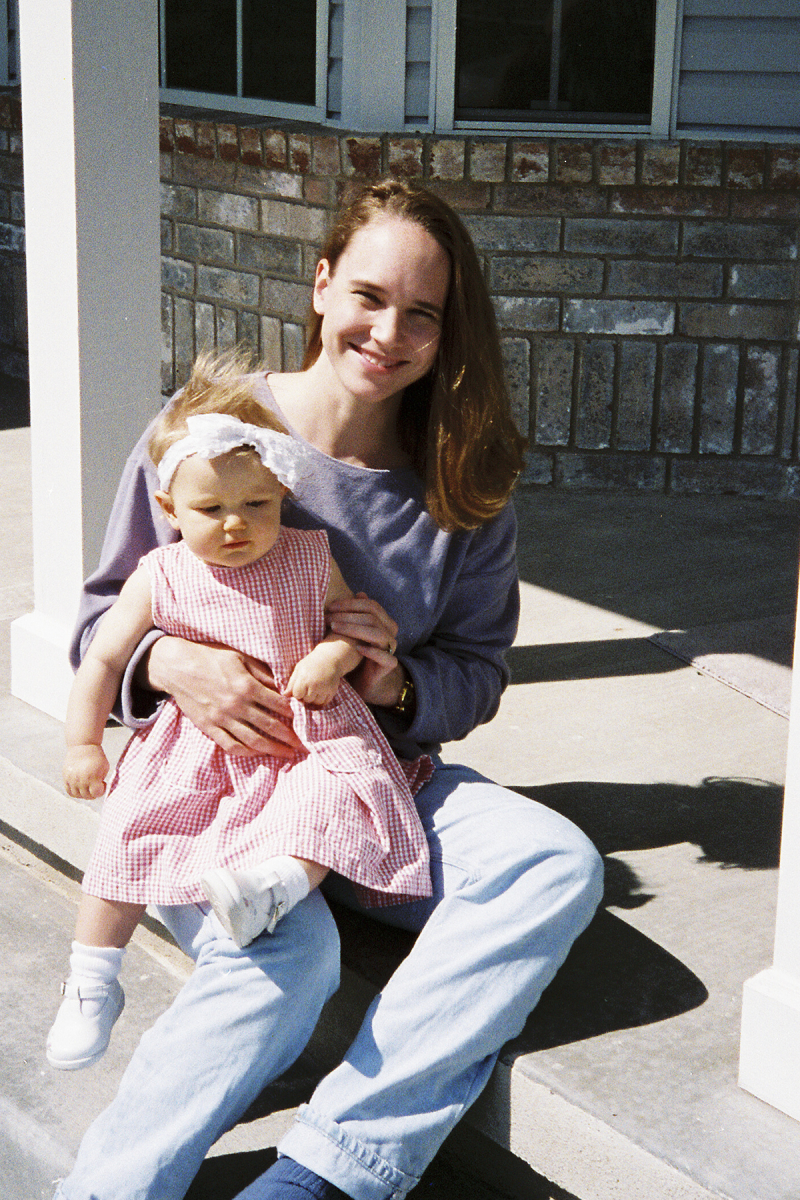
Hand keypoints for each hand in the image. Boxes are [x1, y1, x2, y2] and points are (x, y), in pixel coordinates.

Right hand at [64, 745, 108, 798]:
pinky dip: (75, 792)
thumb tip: (98, 791)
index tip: (103, 783)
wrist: (83, 745)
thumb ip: (102, 780)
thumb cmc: (96, 757)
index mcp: (92, 776)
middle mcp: (81, 779)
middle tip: (95, 784)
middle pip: (87, 796)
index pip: (96, 794)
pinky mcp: (66, 777)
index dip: (101, 791)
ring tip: (88, 785)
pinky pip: (69, 791)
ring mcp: (72, 779)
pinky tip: (81, 786)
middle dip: (93, 793)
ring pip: (77, 795)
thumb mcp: (105, 767)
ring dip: (84, 793)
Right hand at [145, 637, 301, 757]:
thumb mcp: (240, 657)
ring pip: (253, 740)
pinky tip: (259, 753)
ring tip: (287, 754)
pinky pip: (231, 745)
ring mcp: (221, 718)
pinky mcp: (209, 727)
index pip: (278, 704)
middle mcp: (236, 705)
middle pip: (269, 726)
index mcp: (246, 686)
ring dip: (272, 749)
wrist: (177, 666)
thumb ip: (262, 672)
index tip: (305, 720)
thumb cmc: (210, 657)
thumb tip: (284, 684)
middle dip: (289, 737)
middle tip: (304, 745)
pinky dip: (247, 751)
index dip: (294, 714)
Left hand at [286, 656, 339, 706]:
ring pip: (316, 702)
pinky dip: (322, 699)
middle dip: (306, 695)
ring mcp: (324, 689)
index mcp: (304, 679)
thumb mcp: (298, 669)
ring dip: (315, 698)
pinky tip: (322, 691)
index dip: (298, 692)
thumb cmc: (311, 663)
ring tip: (316, 688)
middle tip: (310, 686)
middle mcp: (314, 686)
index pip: (297, 695)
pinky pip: (325, 702)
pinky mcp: (332, 691)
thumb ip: (291, 683)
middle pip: (306, 700)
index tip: (301, 686)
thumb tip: (285, 695)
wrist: (329, 658)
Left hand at [326, 592, 404, 706]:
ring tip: (335, 630)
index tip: (330, 607)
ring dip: (354, 629)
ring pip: (378, 633)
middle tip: (328, 619)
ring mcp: (392, 648)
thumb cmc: (354, 652)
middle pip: (372, 618)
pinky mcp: (390, 664)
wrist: (361, 679)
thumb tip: (359, 592)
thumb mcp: (353, 630)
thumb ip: (356, 613)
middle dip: (347, 616)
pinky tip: (357, 648)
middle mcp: (390, 632)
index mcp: (384, 620)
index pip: (371, 605)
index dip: (350, 604)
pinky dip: (371, 651)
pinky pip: (385, 656)